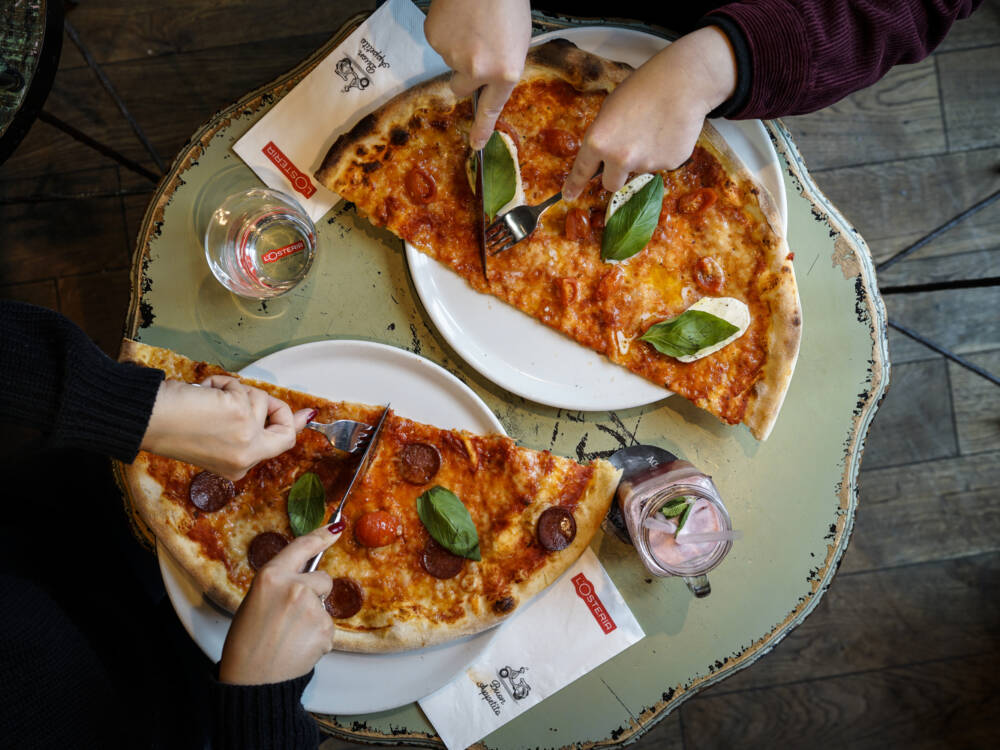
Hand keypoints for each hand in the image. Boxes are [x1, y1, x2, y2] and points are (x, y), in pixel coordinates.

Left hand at [141, 375, 312, 479]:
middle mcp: (245, 458)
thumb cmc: (170, 428)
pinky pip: (241, 388)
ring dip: (234, 393)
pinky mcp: (242, 415)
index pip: (280, 445)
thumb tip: (297, 416)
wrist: (148, 420)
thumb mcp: (217, 436)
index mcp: (237, 467)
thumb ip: (253, 429)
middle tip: (242, 398)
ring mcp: (247, 438)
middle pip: (282, 427)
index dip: (289, 424)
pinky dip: (222, 384)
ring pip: (259, 401)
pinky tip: (204, 393)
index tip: (303, 414)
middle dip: (271, 406)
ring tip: (207, 400)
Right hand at [219, 525, 342, 684]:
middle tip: (292, 617)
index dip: (322, 535)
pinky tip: (298, 648)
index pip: (302, 547)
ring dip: (314, 620)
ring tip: (290, 637)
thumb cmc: (246, 643)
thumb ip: (280, 584)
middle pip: (323, 580)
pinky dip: (318, 638)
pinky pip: (327, 629)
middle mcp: (294, 587)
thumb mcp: (255, 601)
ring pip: (325, 607)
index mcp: (271, 576)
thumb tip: (304, 577)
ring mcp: (311, 608)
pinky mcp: (324, 630)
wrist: (251, 681)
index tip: (336, 527)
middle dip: (316, 594)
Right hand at [425, 0, 530, 148]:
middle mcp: (478, 70)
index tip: (476, 145)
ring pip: (450, 62)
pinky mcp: (434, 40)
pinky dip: (446, 33)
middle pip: (461, 88)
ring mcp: (453, 56)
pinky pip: (439, 44)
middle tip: (474, 49)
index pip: (491, 109)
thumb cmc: (507, 3)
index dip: (482, 129)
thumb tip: (488, 80)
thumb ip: (503, 67)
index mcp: (505, 71)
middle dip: (465, 74)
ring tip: (471, 22)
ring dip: (459, 47)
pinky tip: (458, 17)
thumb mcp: (518, 41)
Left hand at [562, 27, 738, 200]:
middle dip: (616, 174)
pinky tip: (668, 131)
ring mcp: (646, 164)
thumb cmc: (643, 87)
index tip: (569, 195)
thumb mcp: (610, 108)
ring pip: (639, 170)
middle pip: (612, 184)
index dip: (575, 185)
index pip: (582, 171)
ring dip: (644, 157)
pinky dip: (663, 152)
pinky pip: (661, 164)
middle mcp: (619, 158)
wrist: (682, 82)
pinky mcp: (669, 164)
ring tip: (654, 128)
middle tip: (627, 154)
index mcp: (598, 142)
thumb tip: (604, 153)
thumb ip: (604, 136)